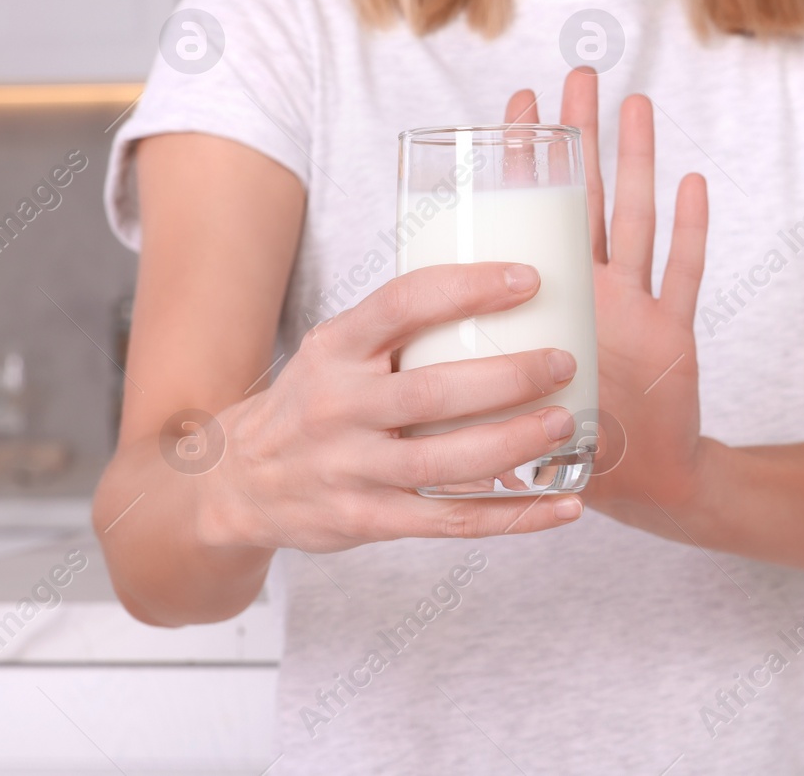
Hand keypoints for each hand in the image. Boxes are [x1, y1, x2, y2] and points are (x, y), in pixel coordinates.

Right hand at [193, 263, 586, 551]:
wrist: (237, 483)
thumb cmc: (315, 402)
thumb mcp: (335, 350)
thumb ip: (399, 330)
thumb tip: (510, 297)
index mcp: (335, 349)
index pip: (403, 304)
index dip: (468, 288)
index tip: (529, 280)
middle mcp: (338, 408)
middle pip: (432, 392)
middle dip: (508, 378)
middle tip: (563, 362)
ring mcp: (351, 470)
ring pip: (445, 463)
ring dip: (514, 444)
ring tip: (566, 424)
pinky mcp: (369, 520)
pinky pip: (452, 522)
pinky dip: (515, 516)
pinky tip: (565, 505)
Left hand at [505, 70, 709, 523]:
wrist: (642, 480)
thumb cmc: (570, 444)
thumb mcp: (511, 406)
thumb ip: (481, 380)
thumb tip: (414, 351)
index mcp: (550, 299)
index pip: (534, 214)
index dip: (528, 162)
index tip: (518, 105)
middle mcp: (592, 290)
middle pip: (589, 197)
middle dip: (583, 137)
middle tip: (579, 77)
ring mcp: (636, 304)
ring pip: (637, 219)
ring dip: (637, 162)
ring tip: (635, 104)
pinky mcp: (673, 331)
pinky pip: (682, 273)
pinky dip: (690, 230)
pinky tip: (693, 183)